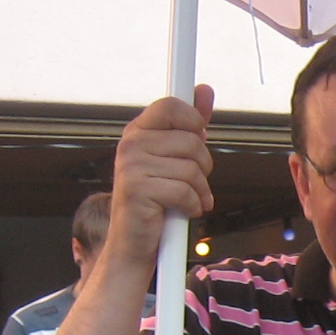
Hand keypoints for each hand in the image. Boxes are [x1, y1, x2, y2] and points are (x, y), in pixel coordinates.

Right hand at [107, 84, 215, 270]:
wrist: (135, 244)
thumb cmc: (158, 201)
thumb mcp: (175, 158)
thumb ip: (190, 125)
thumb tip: (204, 90)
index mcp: (139, 131)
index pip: (173, 106)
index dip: (194, 121)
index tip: (198, 137)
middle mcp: (131, 144)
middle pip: (193, 141)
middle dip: (203, 167)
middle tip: (192, 183)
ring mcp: (131, 166)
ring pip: (193, 168)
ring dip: (199, 191)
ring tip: (187, 200)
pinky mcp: (138, 190)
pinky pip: (186, 191)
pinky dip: (192, 206)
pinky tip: (181, 211)